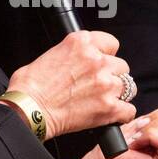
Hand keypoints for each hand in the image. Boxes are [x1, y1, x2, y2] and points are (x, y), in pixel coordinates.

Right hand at [3, 31, 136, 138]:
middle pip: (121, 66)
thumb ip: (72, 53)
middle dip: (112, 75)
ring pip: (128, 87)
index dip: (107, 54)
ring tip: (104, 101)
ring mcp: (104, 83)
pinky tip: (112, 115)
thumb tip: (77, 61)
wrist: (28, 109)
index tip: (103, 62)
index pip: (111, 43)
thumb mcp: (51, 54)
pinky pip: (128, 110)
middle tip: (99, 85)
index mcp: (81, 43)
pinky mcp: (108, 107)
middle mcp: (96, 60)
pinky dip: (121, 115)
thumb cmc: (30, 86)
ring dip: (118, 94)